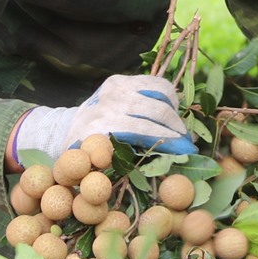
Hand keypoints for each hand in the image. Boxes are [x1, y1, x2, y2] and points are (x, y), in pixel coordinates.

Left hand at [10, 74, 195, 165]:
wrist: (68, 126)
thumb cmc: (84, 153)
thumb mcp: (91, 167)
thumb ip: (111, 171)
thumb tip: (143, 179)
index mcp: (98, 127)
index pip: (143, 130)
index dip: (168, 142)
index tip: (186, 153)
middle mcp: (106, 104)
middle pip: (156, 112)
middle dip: (177, 129)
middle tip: (189, 145)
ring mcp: (114, 88)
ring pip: (160, 96)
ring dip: (176, 114)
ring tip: (181, 131)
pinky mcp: (120, 79)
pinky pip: (157, 84)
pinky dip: (170, 98)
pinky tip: (172, 112)